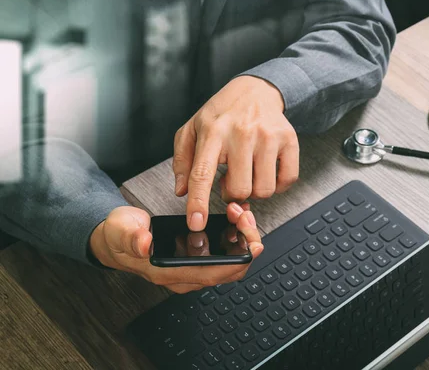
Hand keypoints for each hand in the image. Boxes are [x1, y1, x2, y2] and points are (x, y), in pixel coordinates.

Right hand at [89, 202, 262, 293]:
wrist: (115, 238)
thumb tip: (144, 244)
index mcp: (168, 272)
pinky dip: (233, 236)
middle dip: (244, 244)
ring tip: (240, 212)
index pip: (211, 274)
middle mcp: (184, 275)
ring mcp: (190, 268)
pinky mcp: (194, 259)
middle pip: (227, 270)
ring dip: (240, 238)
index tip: (252, 246)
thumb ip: (132, 238)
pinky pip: (222, 253)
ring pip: (228, 261)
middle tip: (245, 218)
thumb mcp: (121, 231)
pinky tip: (234, 217)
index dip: (236, 263)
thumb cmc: (119, 236)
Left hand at [172, 75, 298, 230]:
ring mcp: (268, 136)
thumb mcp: (192, 130)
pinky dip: (277, 184)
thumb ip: (182, 161)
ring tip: (247, 172)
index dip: (198, 202)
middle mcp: (242, 133)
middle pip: (239, 189)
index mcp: (213, 131)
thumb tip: (182, 191)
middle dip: (232, 194)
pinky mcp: (289, 139)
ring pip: (264, 189)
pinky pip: (287, 180)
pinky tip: (266, 170)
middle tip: (230, 179)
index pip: (202, 173)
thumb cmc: (222, 114)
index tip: (197, 223)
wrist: (255, 91)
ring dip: (254, 189)